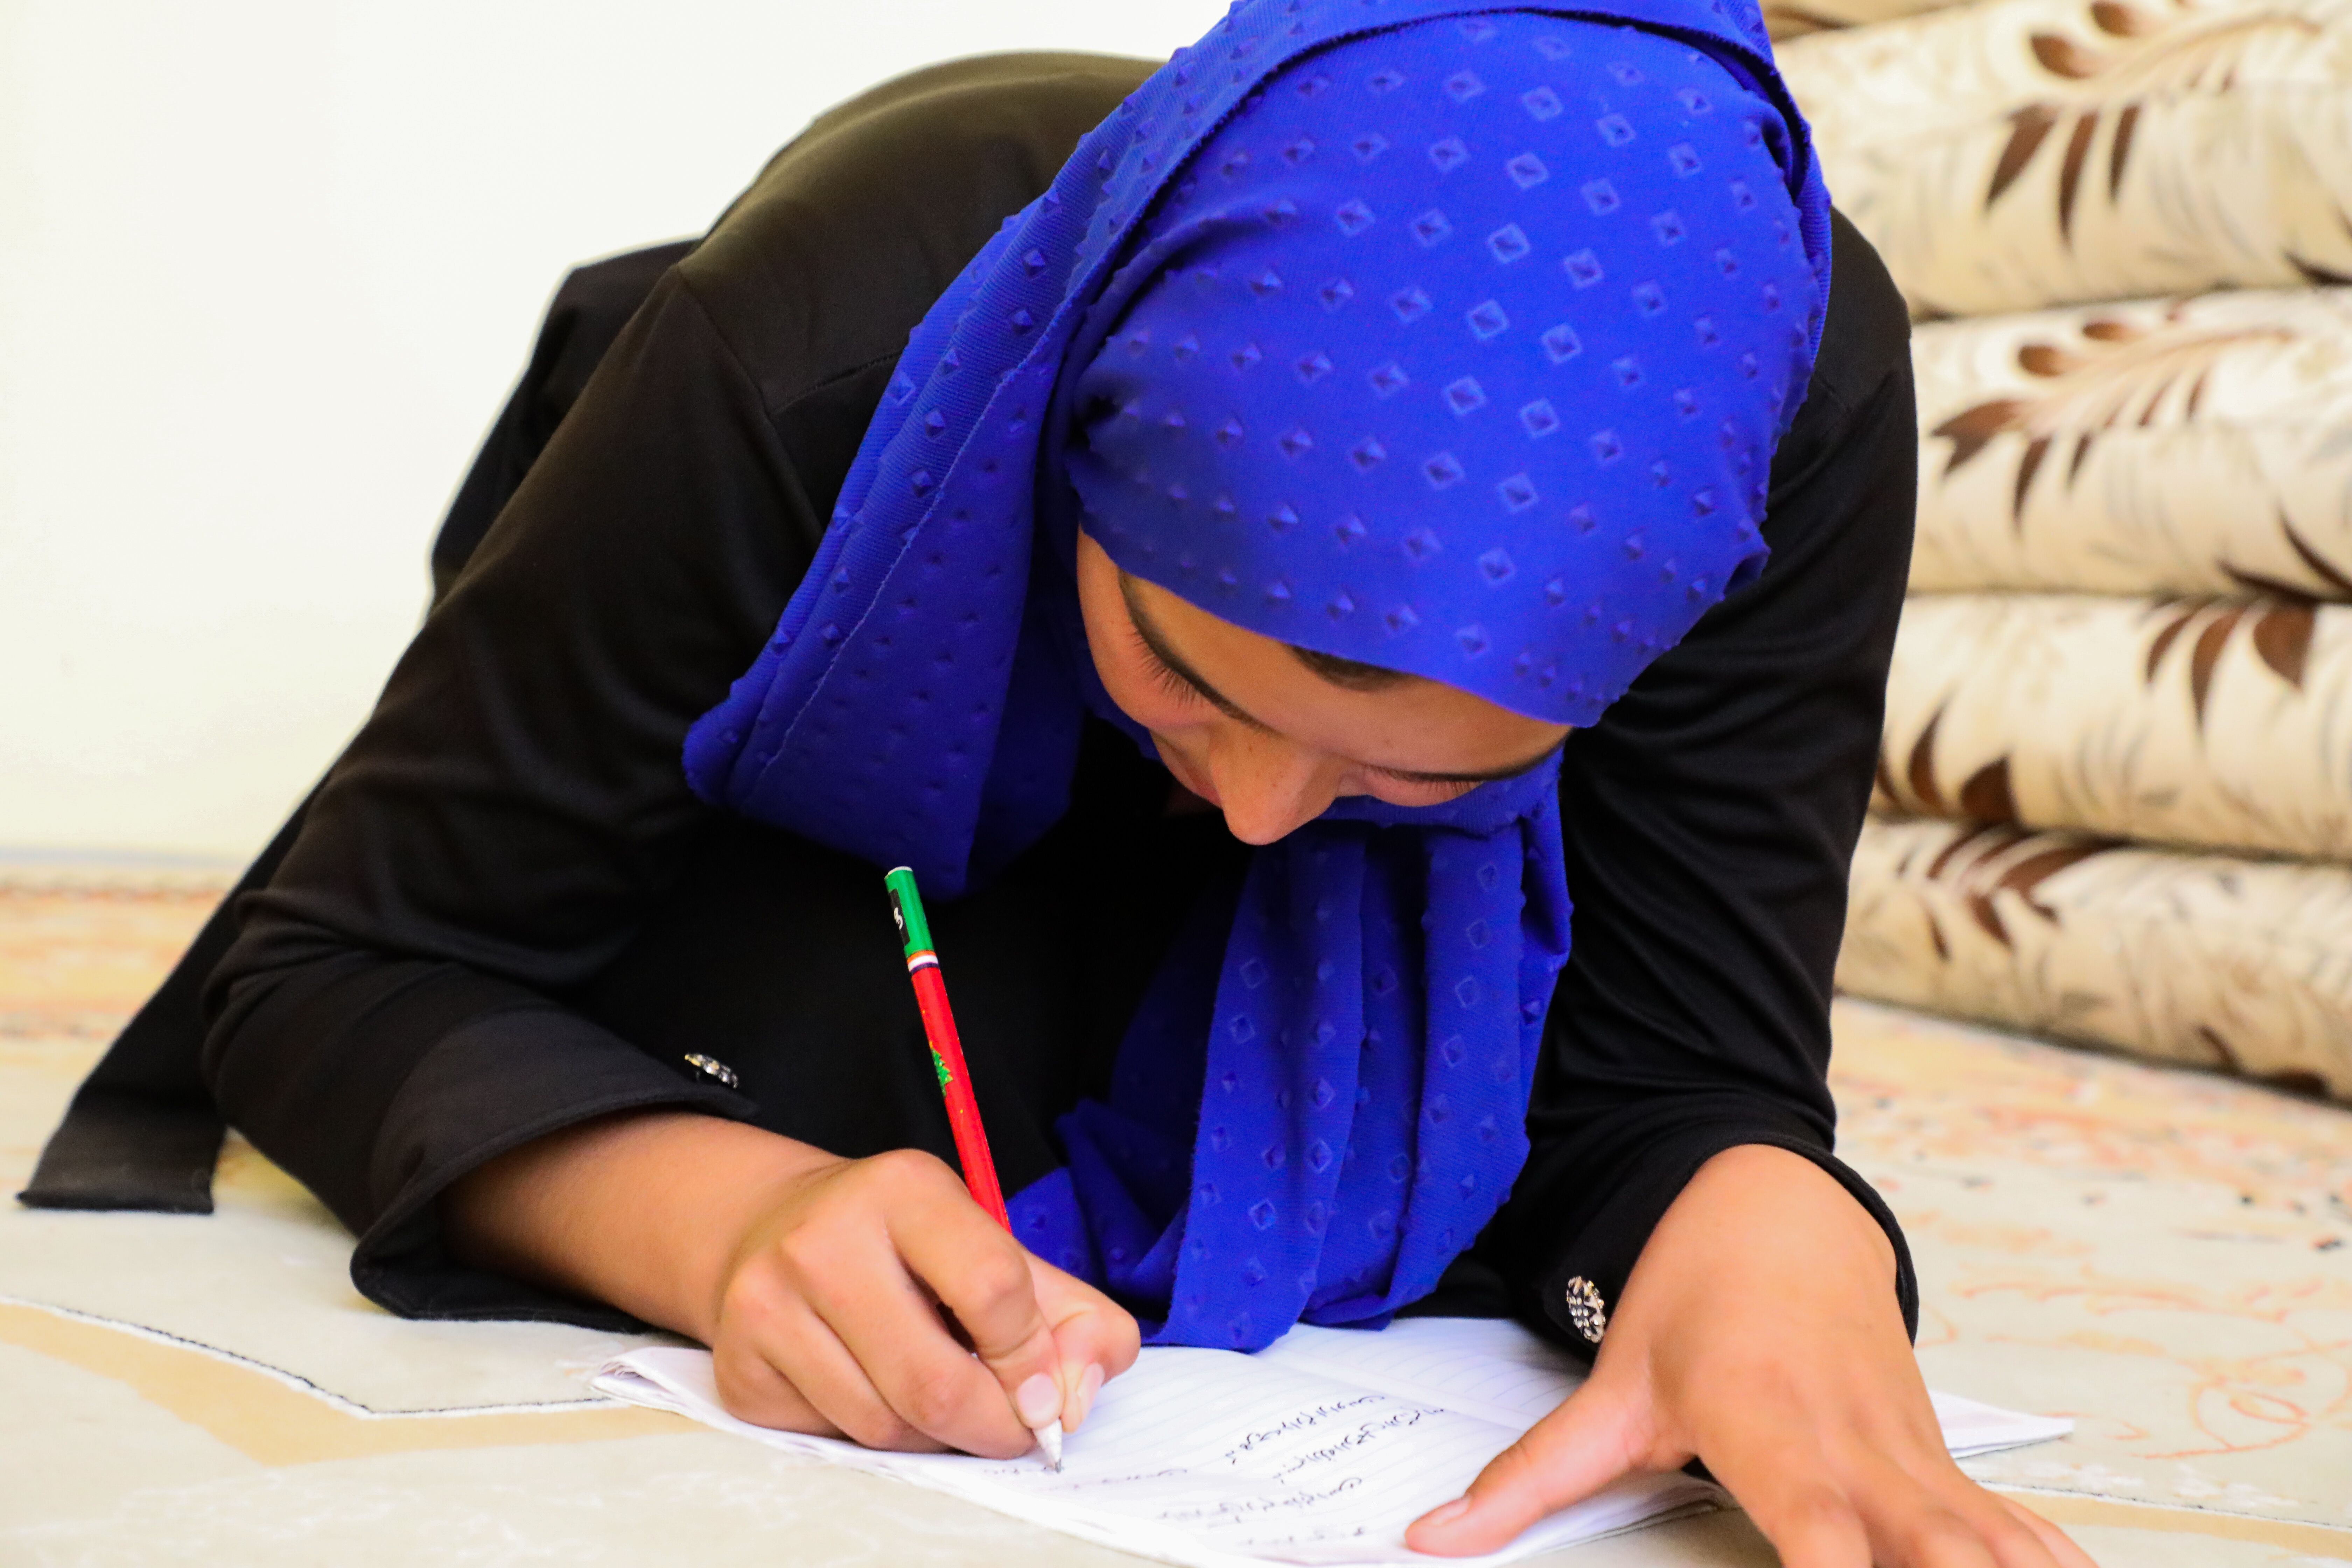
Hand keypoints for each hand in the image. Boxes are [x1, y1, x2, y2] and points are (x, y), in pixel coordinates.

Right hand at [710, 1145, 1138, 1454]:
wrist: (773, 1231)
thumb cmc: (907, 1248)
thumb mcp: (996, 1249)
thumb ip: (1072, 1316)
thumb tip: (1077, 1397)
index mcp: (905, 1189)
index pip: (992, 1289)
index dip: (1034, 1359)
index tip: (1045, 1390)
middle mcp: (824, 1239)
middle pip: (934, 1381)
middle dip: (993, 1425)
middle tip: (1013, 1429)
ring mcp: (768, 1304)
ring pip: (884, 1425)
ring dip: (935, 1436)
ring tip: (943, 1399)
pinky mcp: (740, 1367)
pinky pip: (834, 1437)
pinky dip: (876, 1434)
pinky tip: (875, 1388)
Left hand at [1403, 1145, 2095, 1566]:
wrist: (1771, 1211)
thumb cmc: (1688, 1300)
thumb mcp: (1607, 1391)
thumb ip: (1526, 1481)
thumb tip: (1430, 1540)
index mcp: (1773, 1431)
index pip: (1823, 1537)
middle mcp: (1858, 1449)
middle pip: (1932, 1557)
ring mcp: (1911, 1456)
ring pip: (1991, 1545)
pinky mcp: (1941, 1461)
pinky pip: (2015, 1526)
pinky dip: (2052, 1566)